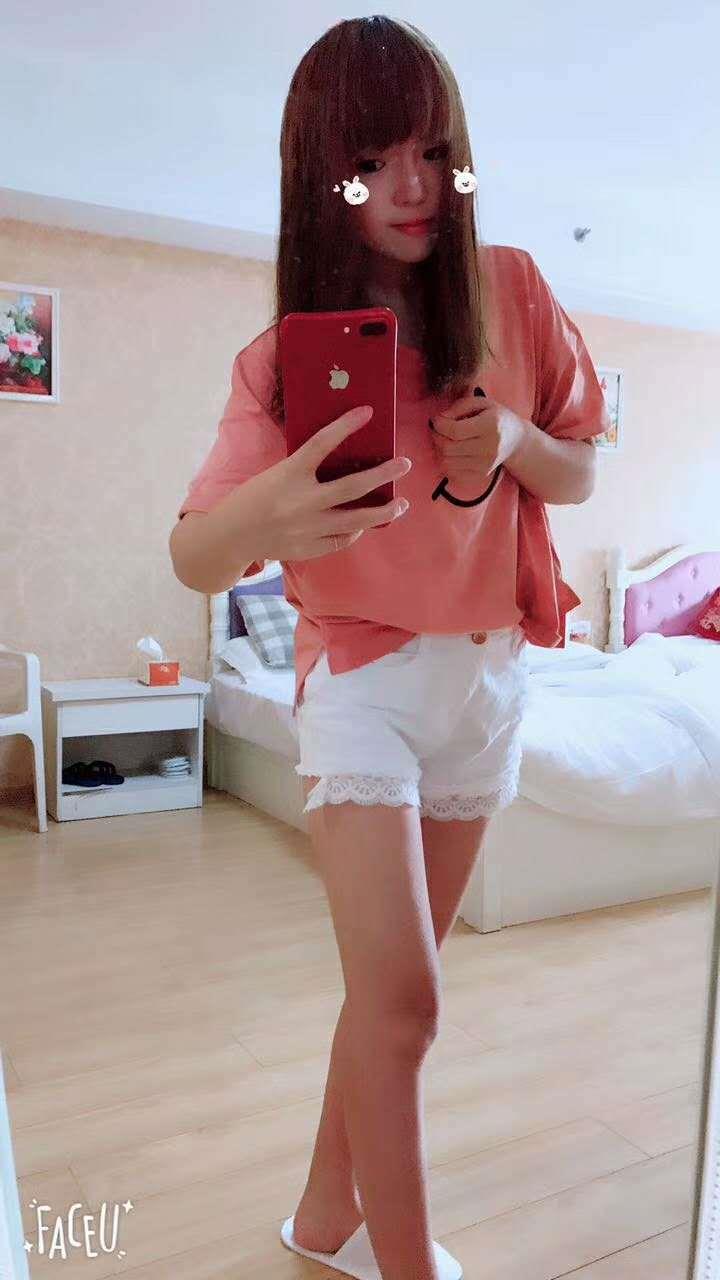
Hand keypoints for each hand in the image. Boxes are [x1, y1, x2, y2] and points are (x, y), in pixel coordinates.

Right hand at [242, 404, 412, 561]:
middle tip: (404, 464)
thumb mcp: (274, 475)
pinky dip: (356, 530)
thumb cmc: (251, 499)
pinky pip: (342, 539)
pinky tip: (366, 523)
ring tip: (402, 504)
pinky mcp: (309, 548)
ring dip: (384, 511)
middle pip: (353, 486)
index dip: (346, 426)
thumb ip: (304, 471)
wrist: (231, 537)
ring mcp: (308, 528)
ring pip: (357, 520)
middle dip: (383, 474)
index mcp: (288, 475)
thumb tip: (341, 463)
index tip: (367, 412)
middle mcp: (302, 501)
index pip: (321, 443)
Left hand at [430, 389, 525, 483]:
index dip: (439, 424)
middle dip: (436, 437)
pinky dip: (446, 462)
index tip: (436, 419)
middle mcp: (489, 448)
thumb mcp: (482, 403)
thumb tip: (441, 418)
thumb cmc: (496, 418)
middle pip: (448, 448)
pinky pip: (452, 473)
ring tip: (445, 439)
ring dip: (439, 450)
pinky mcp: (480, 475)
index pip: (455, 431)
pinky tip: (452, 452)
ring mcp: (485, 465)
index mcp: (491, 426)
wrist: (516, 441)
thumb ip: (460, 406)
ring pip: (447, 462)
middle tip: (438, 429)